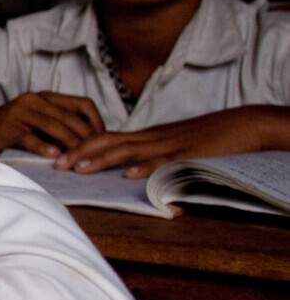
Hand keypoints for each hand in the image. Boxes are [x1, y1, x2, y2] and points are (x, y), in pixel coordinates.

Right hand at [0, 92, 105, 154]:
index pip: (83, 104)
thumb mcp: (39, 121)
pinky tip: (53, 156)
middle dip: (86, 137)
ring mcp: (21, 111)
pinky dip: (43, 146)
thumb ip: (60, 126)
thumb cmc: (13, 128)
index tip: (103, 141)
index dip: (97, 122)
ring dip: (69, 143)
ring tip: (79, 158)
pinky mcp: (9, 126)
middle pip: (70, 117)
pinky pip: (30, 137)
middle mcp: (36, 99)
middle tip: (96, 155)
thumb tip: (90, 143)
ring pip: (53, 126)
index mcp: (48, 97)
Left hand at [57, 106, 289, 177]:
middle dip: (80, 153)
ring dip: (102, 159)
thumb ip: (149, 155)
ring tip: (79, 168)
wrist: (242, 125)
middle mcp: (152, 138)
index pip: (106, 138)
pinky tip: (129, 174)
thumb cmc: (207, 137)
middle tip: (57, 164)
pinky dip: (145, 167)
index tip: (59, 157)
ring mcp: (169, 144)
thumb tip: (127, 169)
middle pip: (108, 142)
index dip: (81, 147)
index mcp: (147, 136)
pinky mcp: (188, 153)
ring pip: (129, 150)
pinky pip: (163, 160)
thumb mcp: (172, 146)